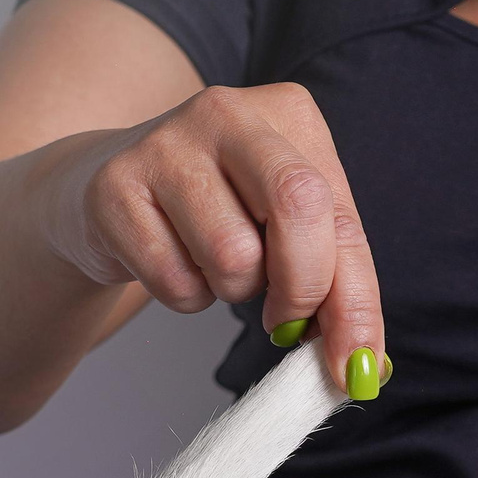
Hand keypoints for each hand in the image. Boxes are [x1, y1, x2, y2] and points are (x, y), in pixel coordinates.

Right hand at [42, 83, 382, 390]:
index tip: (358, 365)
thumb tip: (364, 365)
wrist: (114, 192)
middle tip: (286, 323)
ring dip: (232, 289)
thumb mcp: (289, 232)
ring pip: (232, 254)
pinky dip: (186, 295)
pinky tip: (175, 259)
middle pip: (297, 206)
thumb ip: (336, 288)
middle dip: (302, 288)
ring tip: (215, 262)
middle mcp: (229, 112)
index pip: (343, 216)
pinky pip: (174, 279)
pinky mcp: (115, 186)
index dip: (356, 301)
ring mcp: (165, 142)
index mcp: (290, 114)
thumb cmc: (220, 212)